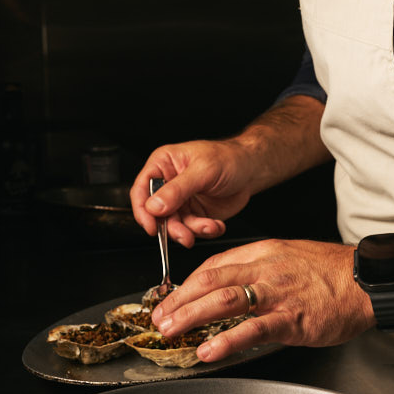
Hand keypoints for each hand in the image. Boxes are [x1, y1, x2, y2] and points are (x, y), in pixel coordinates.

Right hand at [130, 95, 330, 247]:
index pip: (141, 190)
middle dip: (172, 227)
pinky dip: (203, 231)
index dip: (143, 211)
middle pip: (157, 213)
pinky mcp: (195, 214)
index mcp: (163, 165)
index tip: (152, 227)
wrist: (252, 169)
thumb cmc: (229, 158)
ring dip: (191, 231)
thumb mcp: (202, 171)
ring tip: (208, 227)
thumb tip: (154, 206)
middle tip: (185, 235)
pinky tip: (216, 225)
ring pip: (175, 225)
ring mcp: (182, 201)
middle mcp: (169, 184)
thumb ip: (177, 190)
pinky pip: (192, 229)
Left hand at [150, 239, 374, 361]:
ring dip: (192, 316)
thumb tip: (230, 285)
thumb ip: (259, 269)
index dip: (188, 284)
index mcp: (263, 252)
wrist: (367, 280)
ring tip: (172, 331)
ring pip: (225, 300)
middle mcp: (265, 269)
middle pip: (211, 280)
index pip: (214, 265)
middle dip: (179, 301)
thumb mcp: (288, 257)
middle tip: (159, 318)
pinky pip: (253, 329)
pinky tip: (208, 351)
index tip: (172, 299)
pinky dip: (227, 340)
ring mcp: (277, 293)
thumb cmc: (332, 273)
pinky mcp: (292, 318)